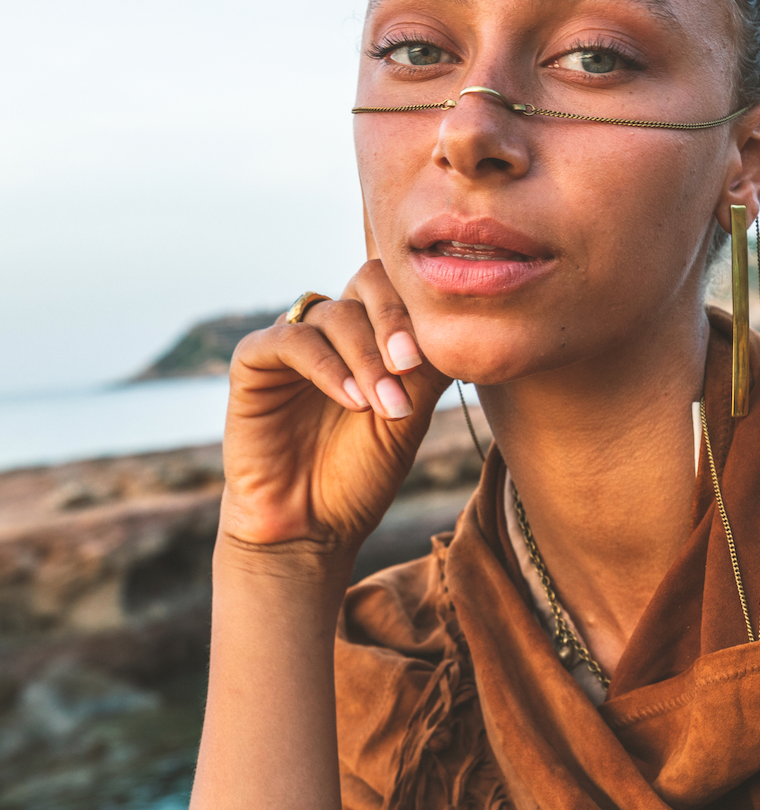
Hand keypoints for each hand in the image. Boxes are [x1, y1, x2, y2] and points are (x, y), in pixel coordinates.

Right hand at [219, 258, 452, 562]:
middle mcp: (331, 328)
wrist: (310, 526)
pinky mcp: (253, 362)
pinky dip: (327, 366)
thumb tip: (457, 323)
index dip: (418, 307)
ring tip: (384, 405)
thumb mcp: (408, 416)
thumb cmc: (361, 473)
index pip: (397, 285)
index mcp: (370, 332)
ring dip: (365, 357)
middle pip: (366, 283)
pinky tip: (352, 401)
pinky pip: (290, 340)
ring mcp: (291, 341)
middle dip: (394, 321)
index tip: (436, 355)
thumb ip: (427, 367)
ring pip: (334, 314)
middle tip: (409, 366)